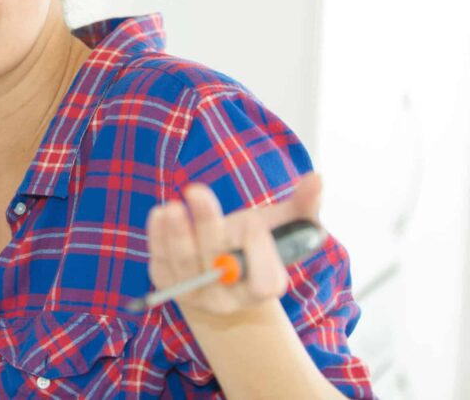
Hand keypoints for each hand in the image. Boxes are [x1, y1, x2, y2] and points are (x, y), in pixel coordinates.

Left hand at [145, 172, 323, 318]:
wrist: (221, 271)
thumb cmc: (255, 244)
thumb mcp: (283, 227)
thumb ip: (303, 206)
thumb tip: (317, 178)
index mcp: (263, 287)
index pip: (265, 282)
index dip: (259, 251)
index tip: (253, 221)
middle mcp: (228, 296)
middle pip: (217, 266)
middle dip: (207, 226)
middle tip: (196, 189)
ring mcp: (195, 292)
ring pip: (184, 264)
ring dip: (177, 233)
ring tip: (173, 206)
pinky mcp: (166, 281)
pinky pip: (160, 259)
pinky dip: (157, 236)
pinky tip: (160, 213)